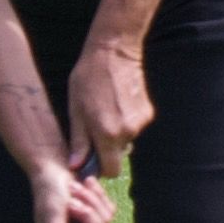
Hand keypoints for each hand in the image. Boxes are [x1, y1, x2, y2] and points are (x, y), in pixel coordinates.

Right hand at [29, 149, 113, 222]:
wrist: (57, 169)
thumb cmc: (48, 193)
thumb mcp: (50, 213)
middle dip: (88, 218)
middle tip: (72, 203)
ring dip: (90, 202)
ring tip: (74, 189)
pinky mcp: (101, 214)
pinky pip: (110, 209)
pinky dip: (98, 194)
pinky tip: (85, 184)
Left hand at [67, 37, 154, 179]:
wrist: (114, 52)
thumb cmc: (88, 79)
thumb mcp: (76, 110)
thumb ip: (79, 141)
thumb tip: (76, 165)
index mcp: (107, 133)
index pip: (111, 170)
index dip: (101, 167)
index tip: (92, 157)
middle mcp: (127, 131)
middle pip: (118, 154)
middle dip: (107, 147)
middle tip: (94, 125)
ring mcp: (140, 122)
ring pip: (126, 139)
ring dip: (116, 131)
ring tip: (105, 109)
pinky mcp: (148, 112)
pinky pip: (134, 125)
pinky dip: (126, 120)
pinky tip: (117, 102)